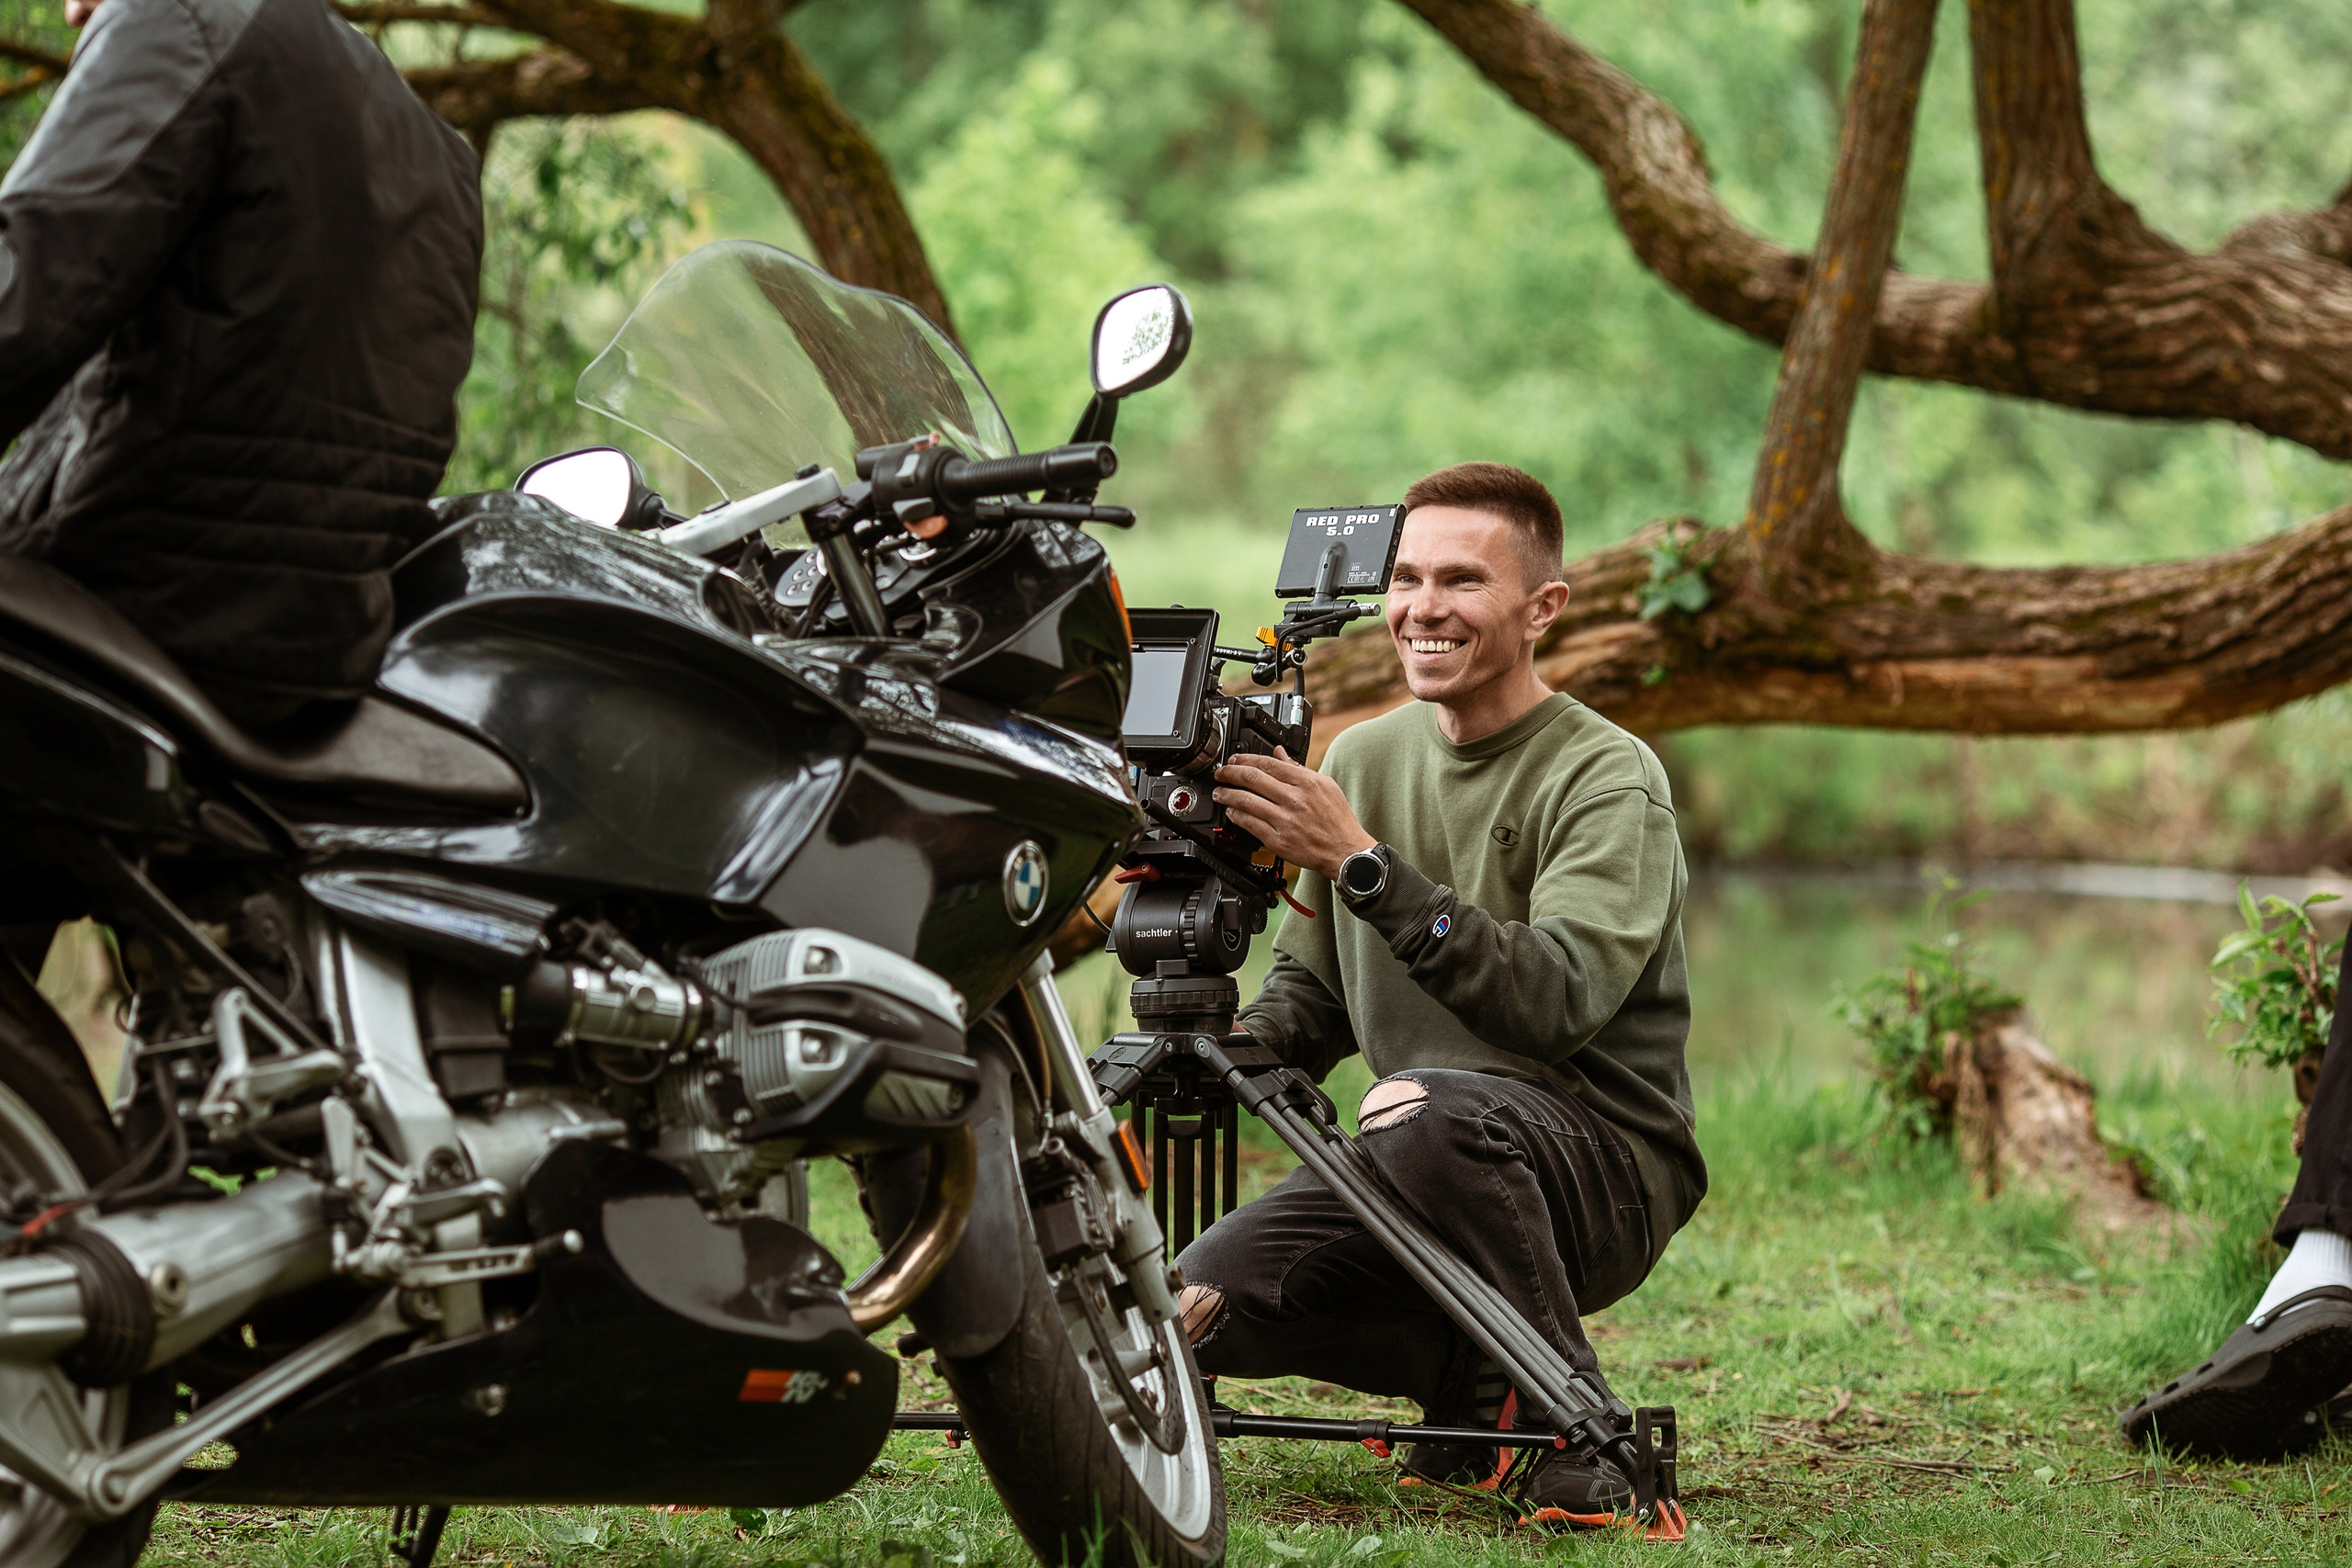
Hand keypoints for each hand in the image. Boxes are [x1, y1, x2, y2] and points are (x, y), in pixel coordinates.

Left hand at [1211, 752, 1374, 879]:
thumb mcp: (1325, 786)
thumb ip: (1299, 769)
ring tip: (1219, 792)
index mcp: (1307, 782)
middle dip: (1230, 773)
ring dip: (1227, 794)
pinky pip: (1250, 824)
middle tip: (1220, 773)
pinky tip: (1231, 811)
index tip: (1235, 760)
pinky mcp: (1278, 840)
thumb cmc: (1337, 820)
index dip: (1246, 759)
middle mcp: (1295, 799)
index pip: (1268, 763)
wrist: (1345, 851)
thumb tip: (1279, 753)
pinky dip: (1236, 816)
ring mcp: (1285, 820)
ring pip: (1246, 801)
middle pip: (1252, 779)